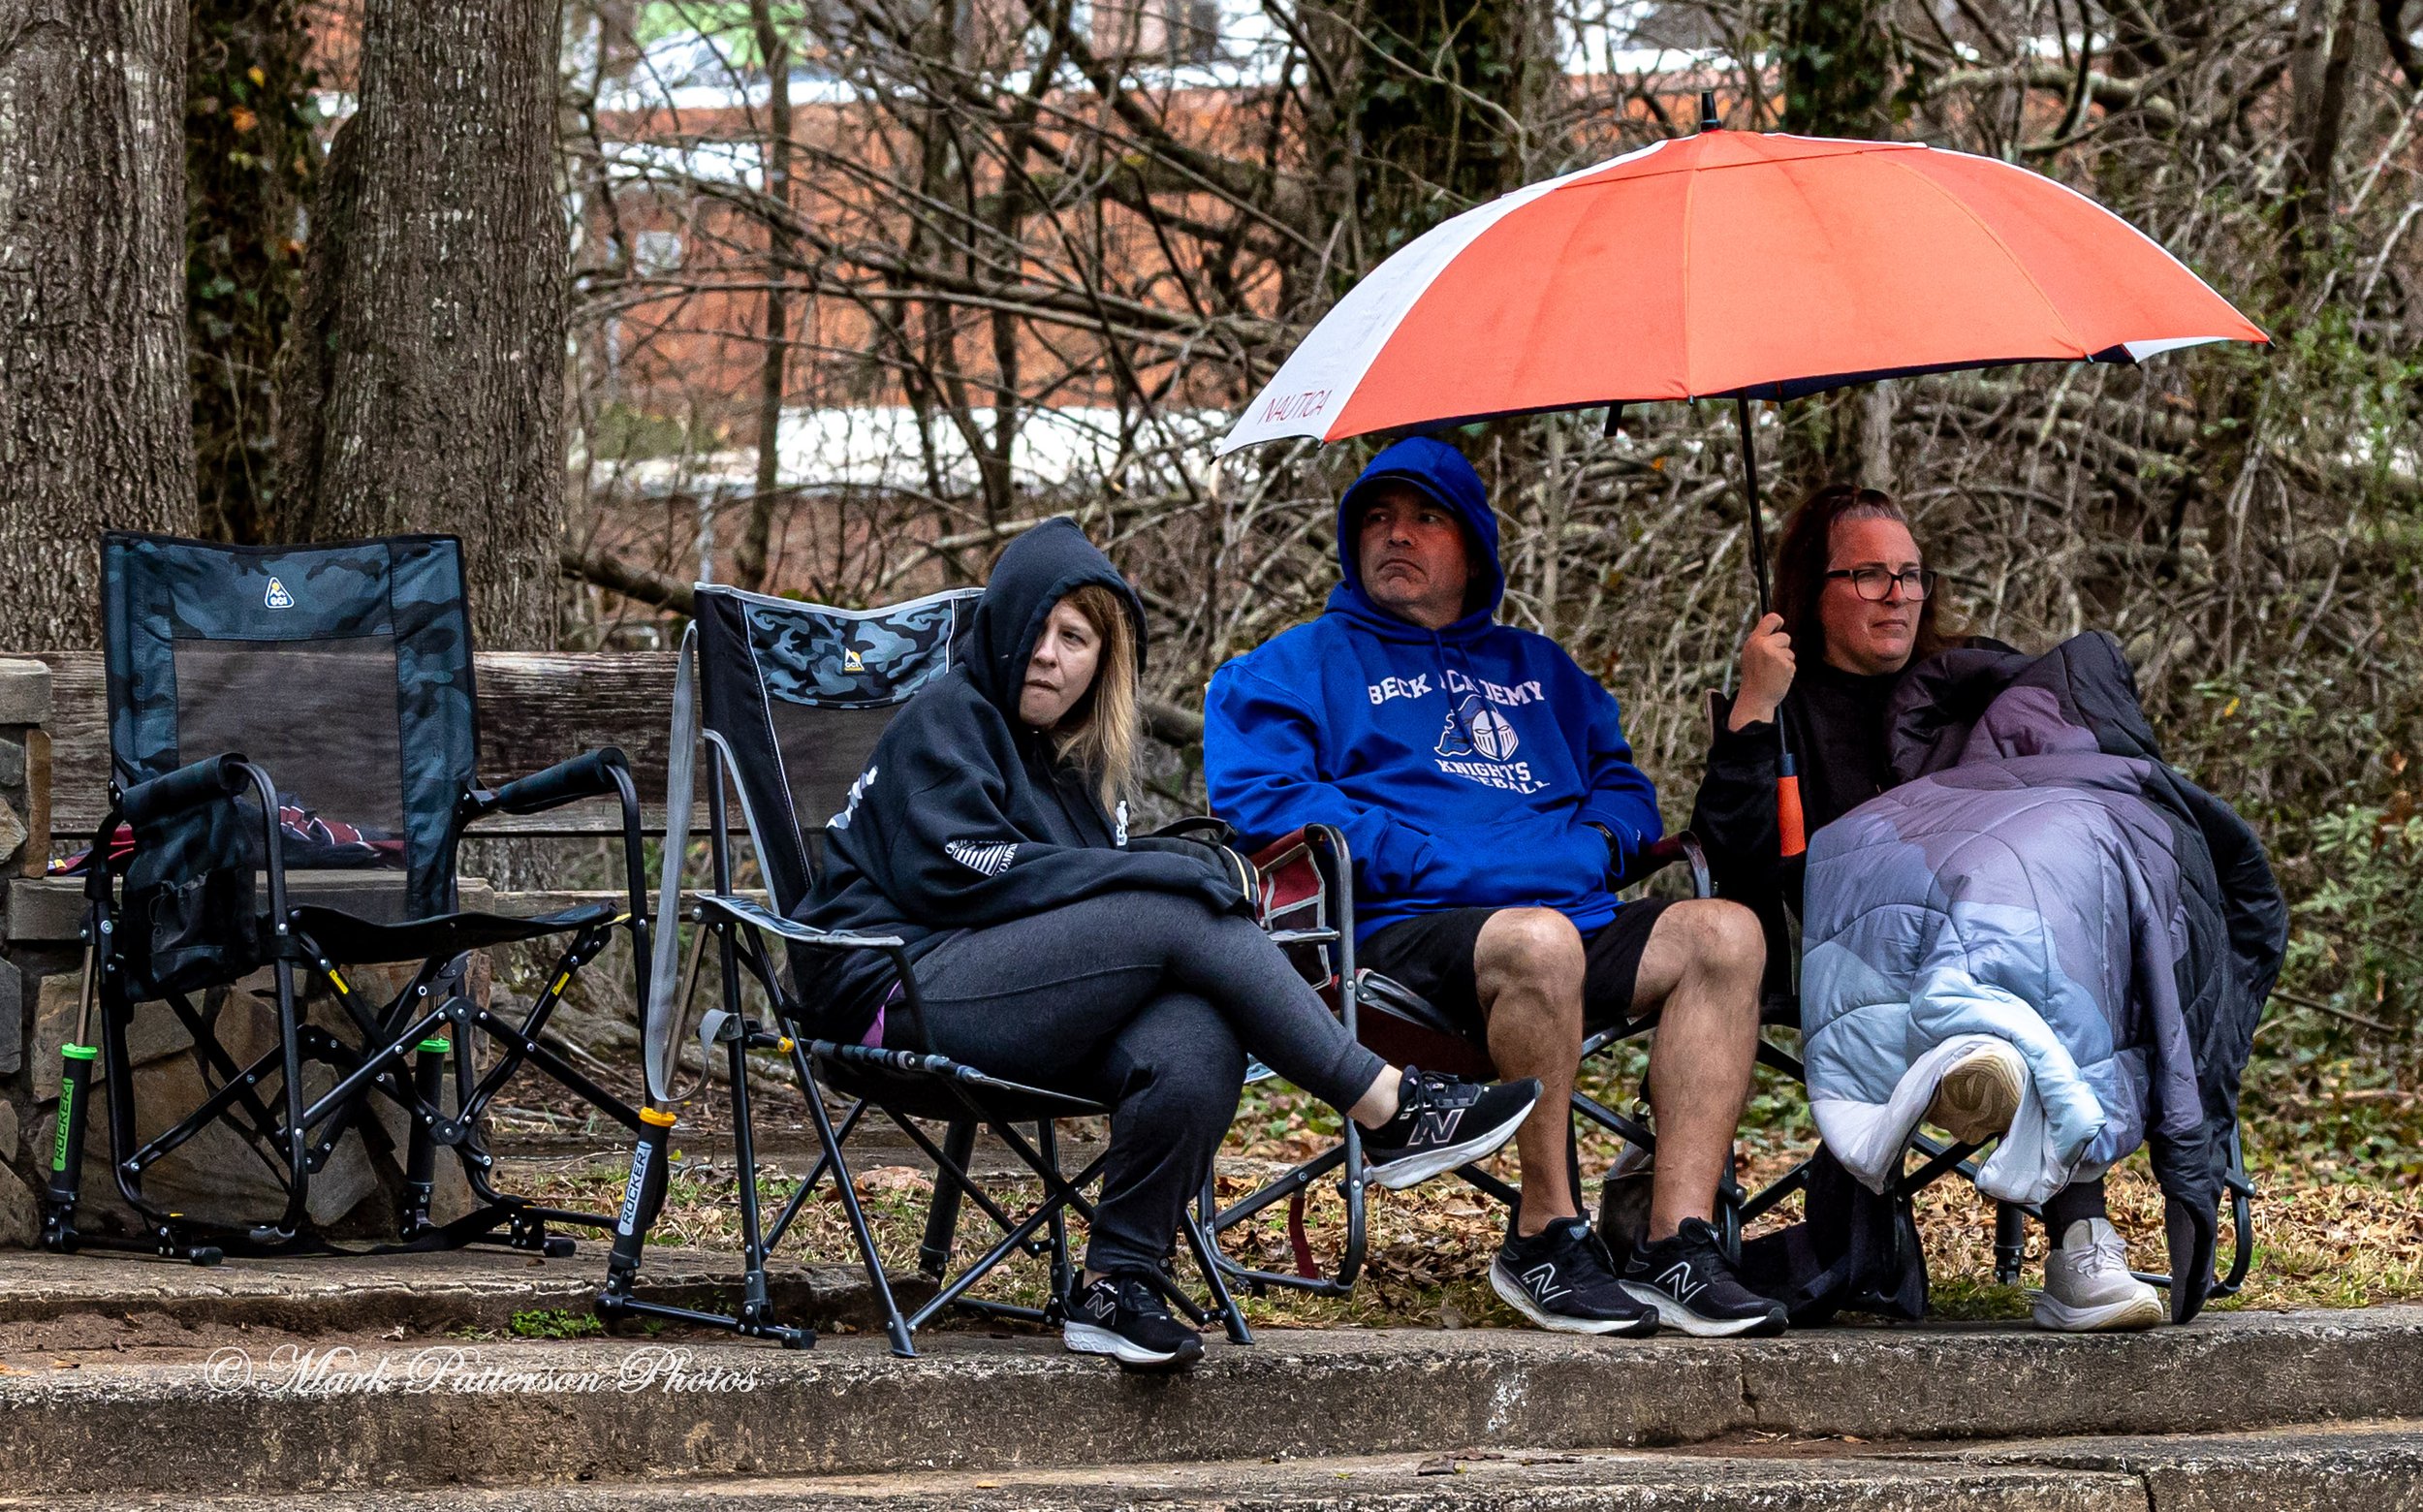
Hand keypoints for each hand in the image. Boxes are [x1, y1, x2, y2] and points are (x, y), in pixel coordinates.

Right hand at [1729, 613, 1794, 729]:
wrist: (1755, 699)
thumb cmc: (1754, 678)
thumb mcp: (1751, 655)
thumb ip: (1761, 642)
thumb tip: (1773, 623)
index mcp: (1753, 642)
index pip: (1770, 619)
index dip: (1778, 620)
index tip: (1780, 624)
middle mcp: (1763, 645)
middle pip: (1785, 637)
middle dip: (1783, 648)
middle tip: (1772, 663)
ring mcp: (1775, 655)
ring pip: (1790, 652)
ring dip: (1785, 662)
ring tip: (1773, 673)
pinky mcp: (1785, 665)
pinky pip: (1792, 664)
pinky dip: (1788, 672)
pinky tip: (1778, 679)